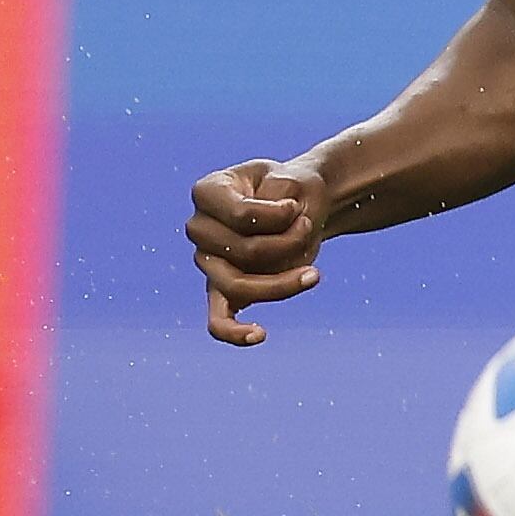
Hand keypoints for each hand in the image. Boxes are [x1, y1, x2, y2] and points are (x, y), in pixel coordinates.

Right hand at [187, 159, 331, 345]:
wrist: (301, 204)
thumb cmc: (293, 189)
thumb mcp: (293, 180)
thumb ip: (281, 201)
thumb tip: (275, 235)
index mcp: (208, 192)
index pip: (241, 215)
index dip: (279, 214)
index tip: (295, 206)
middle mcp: (200, 227)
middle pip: (243, 252)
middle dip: (289, 243)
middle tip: (309, 227)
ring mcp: (208, 261)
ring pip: (239, 286)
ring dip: (284, 282)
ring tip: (314, 274)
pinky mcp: (221, 289)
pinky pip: (218, 320)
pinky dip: (234, 332)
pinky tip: (259, 335)